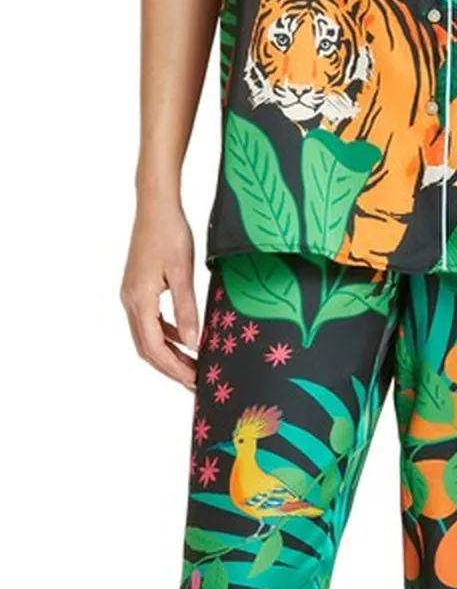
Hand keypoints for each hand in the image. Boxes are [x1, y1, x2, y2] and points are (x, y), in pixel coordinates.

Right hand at [120, 198, 198, 389]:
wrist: (155, 205)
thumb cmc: (170, 233)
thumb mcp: (183, 273)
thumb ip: (187, 310)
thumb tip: (192, 345)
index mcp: (139, 300)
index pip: (154, 348)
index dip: (174, 369)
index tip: (195, 382)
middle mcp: (130, 301)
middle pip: (147, 348)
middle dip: (170, 368)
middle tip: (195, 382)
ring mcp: (132, 294)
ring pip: (147, 337)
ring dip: (168, 354)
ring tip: (192, 366)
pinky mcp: (138, 288)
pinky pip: (150, 321)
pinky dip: (165, 335)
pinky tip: (184, 339)